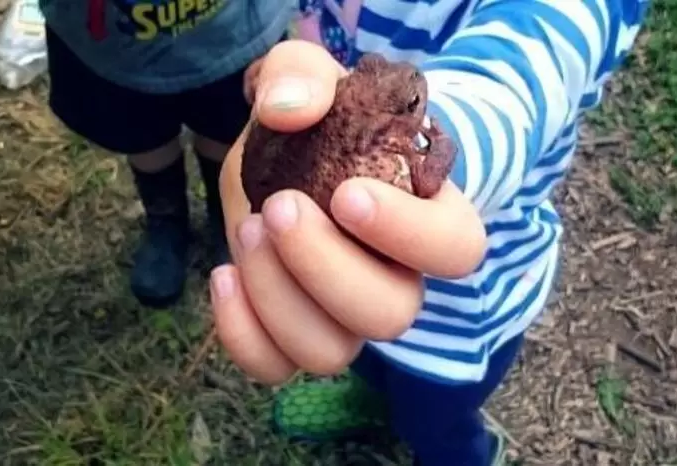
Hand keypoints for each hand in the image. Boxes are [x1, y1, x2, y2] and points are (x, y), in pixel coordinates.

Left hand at [213, 41, 486, 384]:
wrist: (291, 158)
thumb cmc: (322, 122)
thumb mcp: (311, 77)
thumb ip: (302, 75)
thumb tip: (288, 109)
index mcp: (428, 218)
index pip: (455, 250)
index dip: (407, 234)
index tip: (347, 193)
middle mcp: (396, 279)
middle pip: (389, 314)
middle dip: (325, 267)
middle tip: (280, 206)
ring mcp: (343, 316)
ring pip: (330, 352)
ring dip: (278, 298)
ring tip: (248, 230)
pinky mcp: (291, 333)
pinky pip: (275, 367)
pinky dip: (241, 333)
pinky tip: (222, 274)